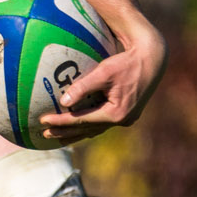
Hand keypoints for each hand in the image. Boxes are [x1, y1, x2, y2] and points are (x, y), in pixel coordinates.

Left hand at [38, 24, 167, 142]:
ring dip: (76, 133)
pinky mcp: (128, 114)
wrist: (153, 59)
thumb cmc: (127, 62)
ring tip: (58, 137)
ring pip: (96, 130)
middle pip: (87, 130)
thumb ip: (83, 87)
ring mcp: (126, 119)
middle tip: (44, 135)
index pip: (81, 120)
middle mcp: (122, 121)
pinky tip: (79, 127)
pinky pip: (103, 124)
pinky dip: (89, 126)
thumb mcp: (104, 72)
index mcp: (116, 113)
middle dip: (65, 133)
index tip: (42, 121)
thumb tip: (63, 102)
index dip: (60, 122)